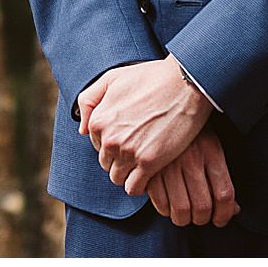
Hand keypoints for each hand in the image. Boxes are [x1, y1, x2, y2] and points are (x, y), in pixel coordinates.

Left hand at [78, 57, 209, 194]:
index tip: (128, 137)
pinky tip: (150, 174)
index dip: (113, 143)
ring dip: (129, 173)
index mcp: (99, 121)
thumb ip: (89, 101)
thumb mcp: (111, 78)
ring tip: (144, 162)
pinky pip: (134, 188)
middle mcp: (109, 139)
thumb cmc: (150, 78)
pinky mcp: (150, 163)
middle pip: (106, 163)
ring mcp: (129, 152)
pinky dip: (140, 185)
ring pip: (118, 178)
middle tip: (138, 149)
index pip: (97, 145)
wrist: (184, 84)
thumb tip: (83, 129)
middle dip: (119, 159)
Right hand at [145, 130, 237, 226]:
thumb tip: (234, 209)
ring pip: (181, 208)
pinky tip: (166, 204)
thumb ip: (222, 177)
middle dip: (202, 219)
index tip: (219, 219)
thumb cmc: (189, 126)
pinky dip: (164, 209)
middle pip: (202, 206)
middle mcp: (191, 157)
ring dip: (183, 219)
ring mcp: (168, 162)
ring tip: (182, 214)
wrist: (161, 101)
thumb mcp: (212, 143)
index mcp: (211, 150)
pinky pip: (159, 200)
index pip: (224, 195)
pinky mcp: (148, 165)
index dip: (224, 214)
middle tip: (199, 217)